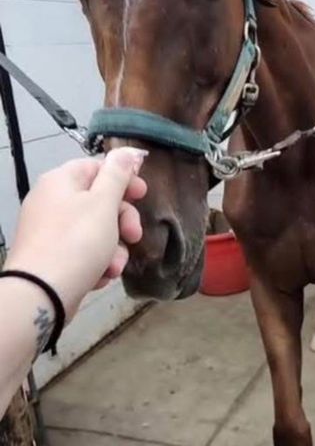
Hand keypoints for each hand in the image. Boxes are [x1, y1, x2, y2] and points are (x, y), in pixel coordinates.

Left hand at [5, 147, 147, 317]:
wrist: (40, 295)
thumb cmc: (77, 242)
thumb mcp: (104, 203)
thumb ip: (118, 174)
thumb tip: (130, 150)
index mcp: (60, 180)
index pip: (97, 166)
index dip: (124, 178)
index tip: (143, 194)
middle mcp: (51, 201)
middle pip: (98, 201)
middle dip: (122, 222)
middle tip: (134, 236)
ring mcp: (49, 231)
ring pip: (94, 231)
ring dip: (112, 249)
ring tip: (114, 267)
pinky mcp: (50, 257)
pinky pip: (81, 252)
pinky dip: (95, 262)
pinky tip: (100, 277)